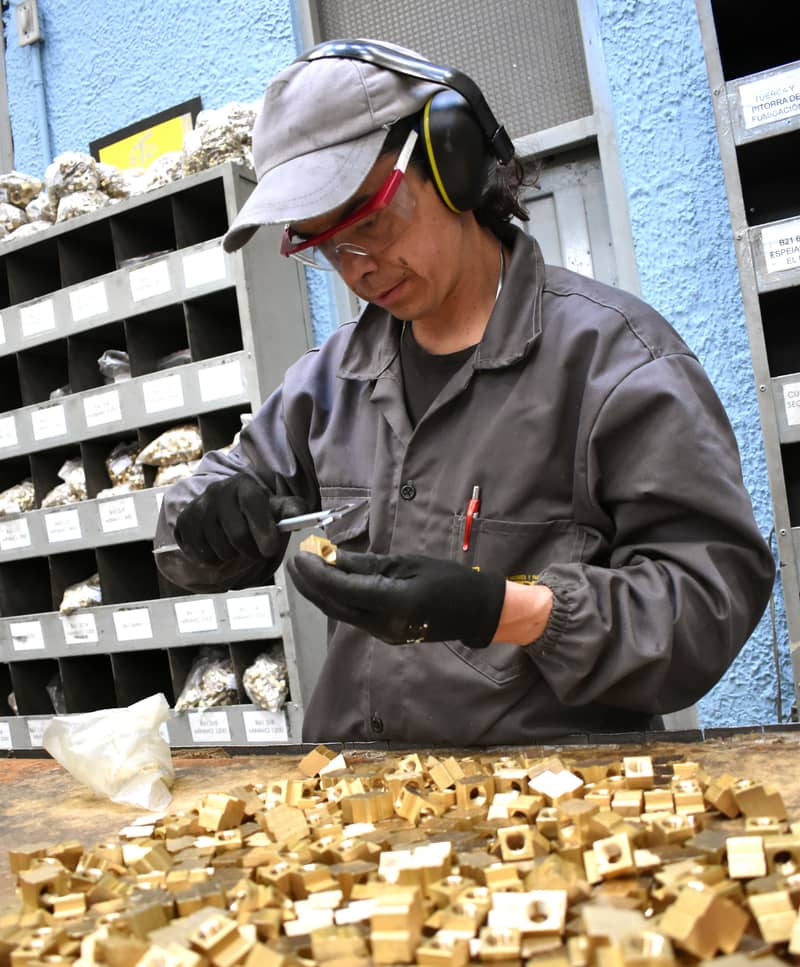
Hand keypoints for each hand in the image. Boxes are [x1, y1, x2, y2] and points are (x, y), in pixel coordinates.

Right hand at [174, 473, 307, 563]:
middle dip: (251, 551)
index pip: (253, 503)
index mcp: (244, 485)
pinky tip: (219, 548)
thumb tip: (299, 519)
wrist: (221, 510)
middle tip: (257, 552)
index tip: (270, 548)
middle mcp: (218, 491)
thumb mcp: (275, 507)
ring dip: (233, 556)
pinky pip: (202, 555)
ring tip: (237, 547)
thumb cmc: (254, 511)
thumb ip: (291, 510)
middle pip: (237, 534)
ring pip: (220, 548)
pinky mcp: (184, 522)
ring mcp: (199, 507)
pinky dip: (215, 559)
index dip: (263, 528)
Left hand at [287, 549, 506, 647]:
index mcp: (393, 602)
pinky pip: (352, 616)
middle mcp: (383, 624)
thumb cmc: (447, 579)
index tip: (301, 554)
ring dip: (318, 593)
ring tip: (302, 571)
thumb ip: (368, 565)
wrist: (475, 611)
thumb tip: (332, 558)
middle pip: (334, 605)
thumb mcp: (408, 563)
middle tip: (293, 561)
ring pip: (340, 613)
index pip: (343, 589)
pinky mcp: (383, 634)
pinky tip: (326, 584)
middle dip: (309, 584)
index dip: (317, 573)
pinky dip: (335, 599)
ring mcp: (382, 633)